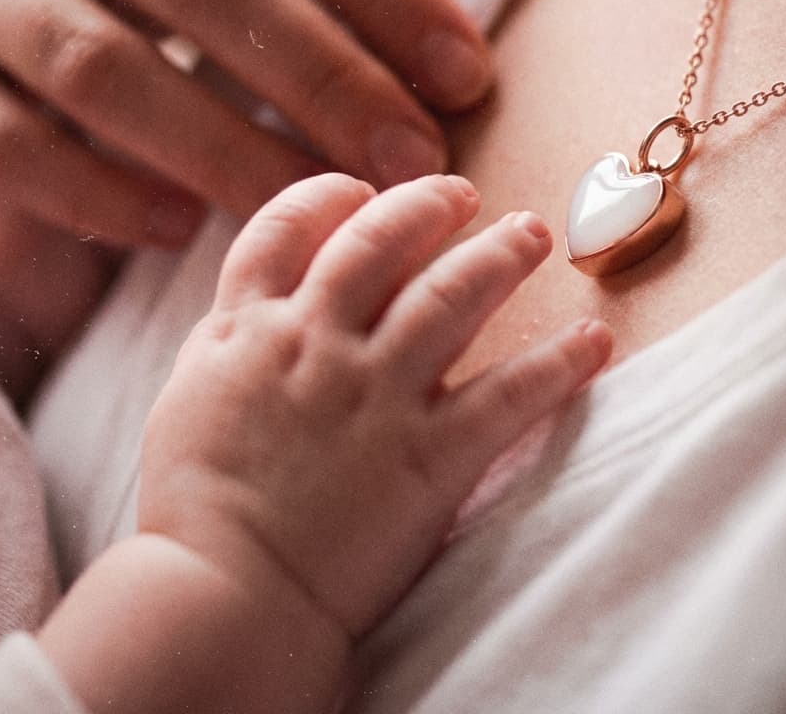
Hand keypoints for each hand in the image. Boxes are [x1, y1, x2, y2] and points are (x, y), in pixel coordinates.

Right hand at [139, 173, 611, 637]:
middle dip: (427, 204)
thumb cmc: (195, 507)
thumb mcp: (193, 395)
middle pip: (381, 240)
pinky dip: (558, 363)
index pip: (286, 227)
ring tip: (529, 234)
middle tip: (462, 193)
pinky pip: (509, 394)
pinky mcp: (430, 455)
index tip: (360, 190)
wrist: (221, 596)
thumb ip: (233, 339)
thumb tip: (266, 303)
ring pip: (451, 294)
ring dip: (499, 256)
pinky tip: (593, 340)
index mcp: (250, 327)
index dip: (327, 196)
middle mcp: (317, 341)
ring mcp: (377, 393)